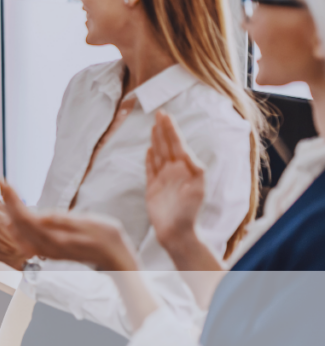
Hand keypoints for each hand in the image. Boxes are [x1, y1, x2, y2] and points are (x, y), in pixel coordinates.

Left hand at [0, 180, 137, 271]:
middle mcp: (47, 246)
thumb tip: (43, 217)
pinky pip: (26, 240)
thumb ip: (65, 222)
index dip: (12, 199)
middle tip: (1, 182)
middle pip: (18, 222)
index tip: (4, 182)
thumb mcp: (90, 224)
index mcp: (54, 237)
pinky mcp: (50, 251)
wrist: (116, 259)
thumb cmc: (107, 238)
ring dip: (10, 212)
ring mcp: (47, 250)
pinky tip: (13, 219)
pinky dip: (17, 227)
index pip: (24, 216)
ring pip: (20, 231)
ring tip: (5, 195)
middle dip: (8, 201)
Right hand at [145, 111, 205, 253]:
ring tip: (154, 127)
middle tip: (159, 113)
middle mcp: (175, 171)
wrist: (176, 232)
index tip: (165, 116)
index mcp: (186, 169)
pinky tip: (148, 150)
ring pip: (159, 154)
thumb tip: (187, 154)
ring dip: (156, 140)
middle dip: (163, 129)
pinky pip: (150, 168)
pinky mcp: (153, 188)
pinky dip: (149, 158)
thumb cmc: (189, 213)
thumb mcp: (197, 189)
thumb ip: (195, 170)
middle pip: (167, 145)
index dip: (170, 129)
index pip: (177, 144)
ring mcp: (163, 179)